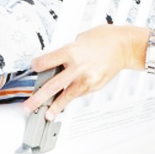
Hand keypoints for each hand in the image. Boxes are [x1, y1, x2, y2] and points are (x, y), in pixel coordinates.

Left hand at [23, 25, 142, 119]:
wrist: (125, 46)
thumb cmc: (104, 39)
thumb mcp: (79, 40)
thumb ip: (67, 53)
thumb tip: (58, 63)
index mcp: (71, 52)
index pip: (45, 62)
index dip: (36, 66)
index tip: (33, 68)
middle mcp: (77, 67)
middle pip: (52, 86)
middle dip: (38, 98)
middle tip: (28, 107)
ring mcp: (87, 79)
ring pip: (67, 96)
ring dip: (55, 106)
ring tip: (47, 114)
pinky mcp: (95, 86)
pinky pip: (80, 93)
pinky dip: (72, 96)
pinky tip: (66, 101)